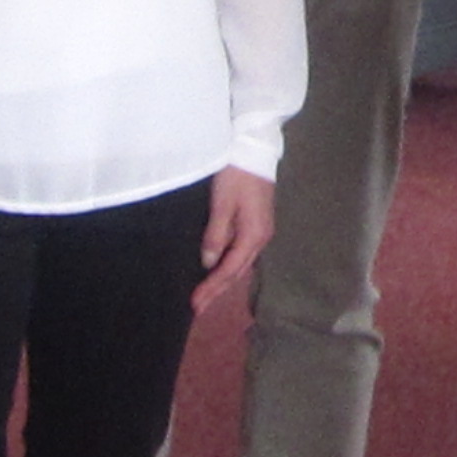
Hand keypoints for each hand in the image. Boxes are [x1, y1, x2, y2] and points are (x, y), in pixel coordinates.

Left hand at [193, 166, 274, 313]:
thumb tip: (208, 263)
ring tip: (206, 294)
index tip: (195, 304)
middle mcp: (261, 237)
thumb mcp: (222, 204)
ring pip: (241, 263)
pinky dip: (229, 265)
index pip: (230, 269)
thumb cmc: (236, 175)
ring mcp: (261, 230)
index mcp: (253, 235)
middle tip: (198, 307)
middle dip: (218, 290)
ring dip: (224, 280)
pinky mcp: (257, 222)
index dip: (212, 288)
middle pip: (238, 271)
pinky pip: (242, 252)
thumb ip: (216, 234)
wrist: (255, 149)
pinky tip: (219, 269)